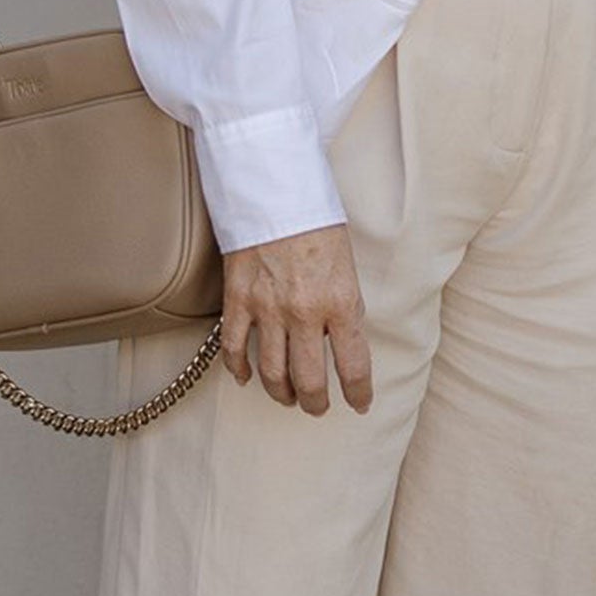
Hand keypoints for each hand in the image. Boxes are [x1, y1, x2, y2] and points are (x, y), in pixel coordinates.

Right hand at [219, 222, 373, 416]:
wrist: (277, 188)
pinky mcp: (238, 299)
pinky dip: (239, 369)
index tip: (361, 403)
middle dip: (316, 402)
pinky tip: (247, 377)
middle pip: (309, 380)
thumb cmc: (317, 222)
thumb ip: (345, 306)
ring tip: (287, 398)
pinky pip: (234, 348)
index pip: (353, 366)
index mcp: (340, 302)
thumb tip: (344, 339)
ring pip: (272, 373)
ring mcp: (267, 308)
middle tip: (318, 407)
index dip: (359, 393)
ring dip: (281, 393)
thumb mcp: (347, 266)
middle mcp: (304, 312)